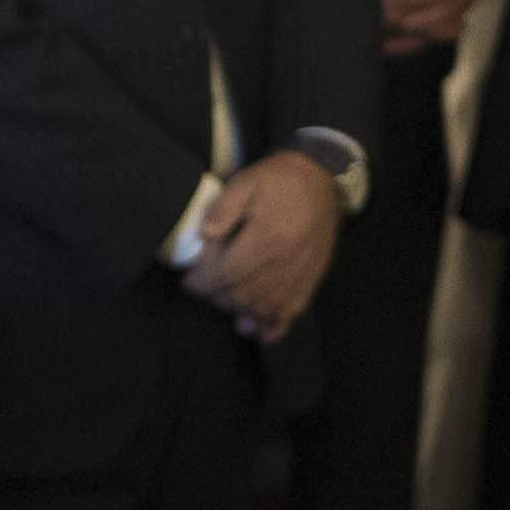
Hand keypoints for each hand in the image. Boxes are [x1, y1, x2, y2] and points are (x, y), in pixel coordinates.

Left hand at [184, 149, 345, 338]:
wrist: (320, 179)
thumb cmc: (279, 181)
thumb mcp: (246, 181)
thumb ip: (224, 207)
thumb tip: (206, 235)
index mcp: (268, 236)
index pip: (227, 272)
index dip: (204, 282)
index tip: (189, 281)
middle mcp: (286, 260)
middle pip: (244, 294)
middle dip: (217, 296)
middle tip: (205, 288)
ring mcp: (301, 272)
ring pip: (266, 307)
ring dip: (241, 311)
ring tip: (225, 304)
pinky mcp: (311, 278)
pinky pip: (292, 310)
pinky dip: (274, 326)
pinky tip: (257, 330)